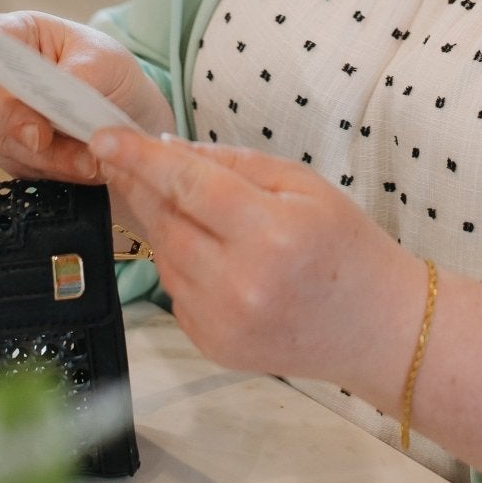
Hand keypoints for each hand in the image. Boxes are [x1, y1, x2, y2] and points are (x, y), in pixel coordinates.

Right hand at [0, 13, 175, 186]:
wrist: (124, 113)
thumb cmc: (107, 71)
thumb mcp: (105, 61)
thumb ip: (80, 74)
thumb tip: (57, 95)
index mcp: (21, 35)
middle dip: (13, 120)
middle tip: (41, 137)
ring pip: (4, 140)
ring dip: (47, 155)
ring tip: (88, 161)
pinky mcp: (10, 152)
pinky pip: (22, 167)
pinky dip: (54, 170)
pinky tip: (83, 167)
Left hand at [89, 129, 428, 408]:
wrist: (378, 327)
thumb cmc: (347, 246)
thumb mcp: (302, 183)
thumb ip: (233, 164)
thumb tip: (171, 151)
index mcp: (270, 234)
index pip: (188, 186)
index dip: (141, 158)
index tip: (103, 136)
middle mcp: (240, 284)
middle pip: (166, 222)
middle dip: (140, 185)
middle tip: (123, 156)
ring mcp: (223, 322)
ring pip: (164, 257)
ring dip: (163, 225)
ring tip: (193, 209)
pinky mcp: (213, 346)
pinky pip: (176, 291)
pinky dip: (181, 264)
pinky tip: (212, 254)